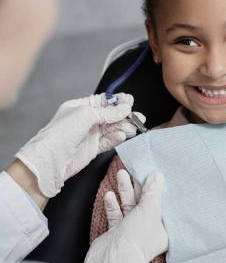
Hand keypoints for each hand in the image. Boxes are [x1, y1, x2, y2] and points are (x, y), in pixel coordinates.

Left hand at [14, 93, 139, 197]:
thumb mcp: (86, 115)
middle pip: (111, 115)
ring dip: (124, 127)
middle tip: (138, 117)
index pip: (103, 101)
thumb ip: (108, 112)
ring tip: (134, 128)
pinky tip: (122, 136)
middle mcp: (85, 120)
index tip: (130, 102)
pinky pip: (109, 141)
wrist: (51, 161)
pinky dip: (117, 138)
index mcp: (80, 107)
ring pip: (112, 128)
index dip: (118, 101)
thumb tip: (125, 108)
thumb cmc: (60, 134)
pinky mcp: (93, 148)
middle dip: (125, 115)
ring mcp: (89, 134)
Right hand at [78, 170, 167, 262]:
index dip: (158, 190)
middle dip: (138, 186)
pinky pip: (116, 214)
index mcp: (163, 229)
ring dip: (125, 191)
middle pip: (144, 203)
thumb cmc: (137, 236)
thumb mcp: (150, 209)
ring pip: (129, 206)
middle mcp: (148, 230)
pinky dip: (113, 204)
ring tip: (121, 174)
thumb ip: (153, 192)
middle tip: (134, 169)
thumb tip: (157, 176)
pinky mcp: (116, 233)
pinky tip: (110, 194)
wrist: (112, 260)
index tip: (154, 174)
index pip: (162, 205)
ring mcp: (131, 231)